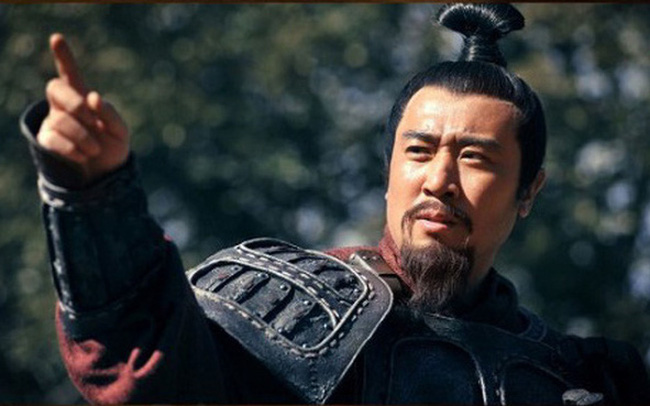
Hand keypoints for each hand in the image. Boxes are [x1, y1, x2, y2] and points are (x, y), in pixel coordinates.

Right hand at [38, 33, 129, 182]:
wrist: (105, 172)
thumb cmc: (113, 144)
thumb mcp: (119, 130)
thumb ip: (109, 112)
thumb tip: (92, 96)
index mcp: (83, 96)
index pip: (70, 72)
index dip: (63, 56)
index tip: (57, 38)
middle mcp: (64, 104)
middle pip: (55, 88)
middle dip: (75, 104)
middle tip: (92, 120)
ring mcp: (53, 121)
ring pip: (61, 119)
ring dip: (83, 136)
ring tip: (95, 147)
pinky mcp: (46, 139)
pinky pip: (55, 140)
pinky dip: (74, 149)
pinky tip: (84, 155)